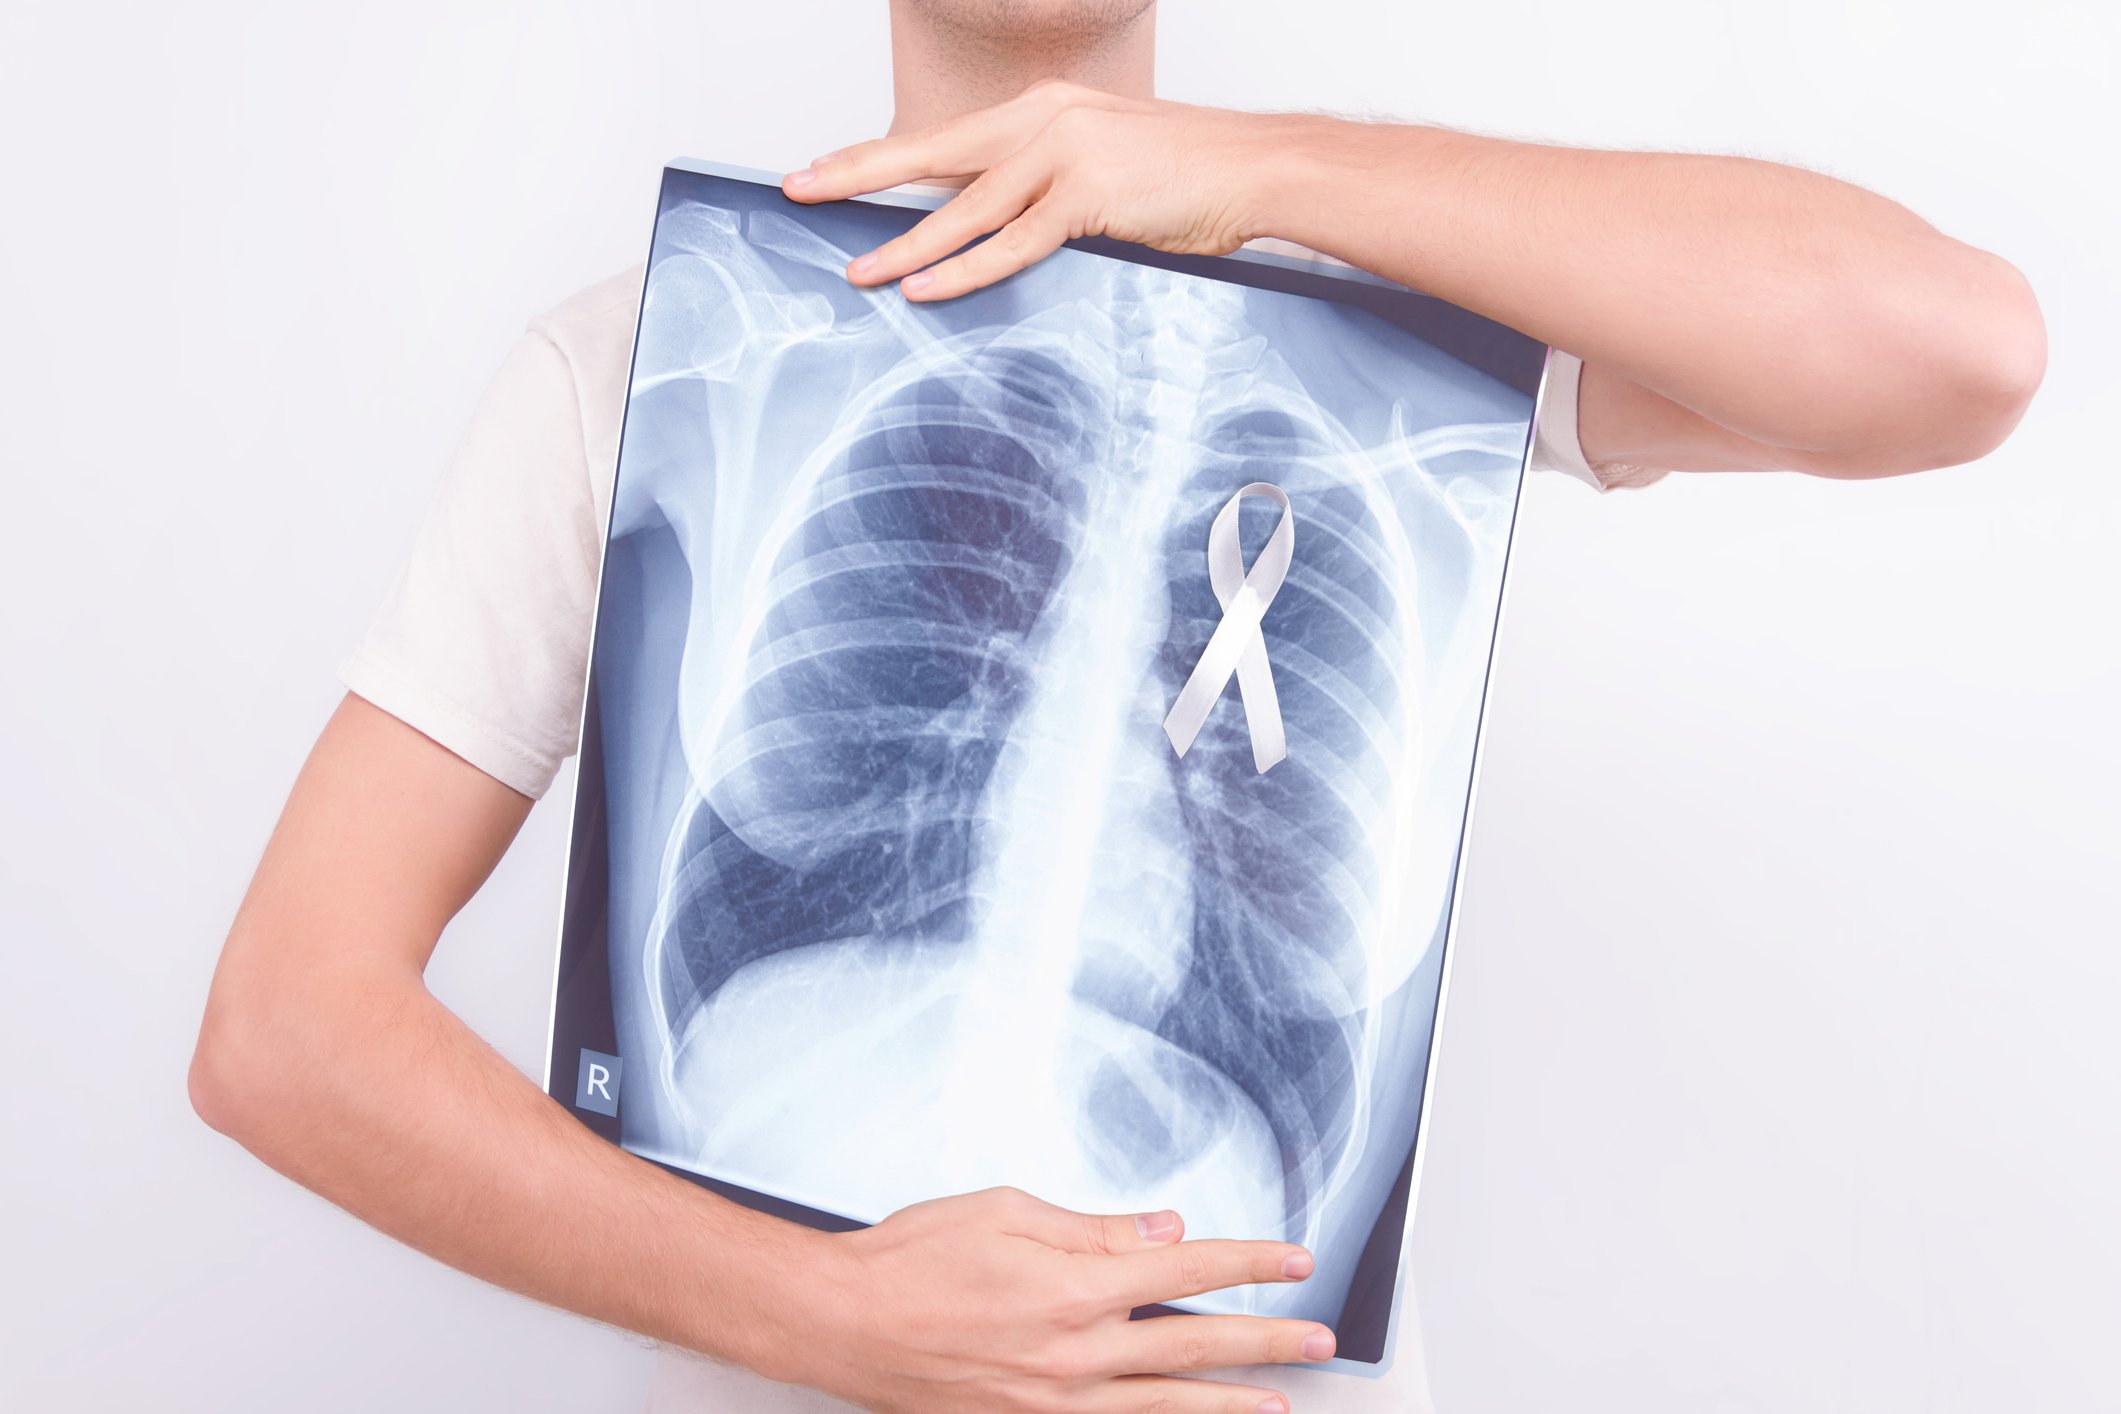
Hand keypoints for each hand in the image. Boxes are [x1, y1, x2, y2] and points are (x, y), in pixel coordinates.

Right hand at [777, 1185, 1335, 1413]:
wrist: (840, 1323)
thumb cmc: (909, 1259)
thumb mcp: (1007, 1213)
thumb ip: (1095, 1229)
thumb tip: (1164, 1230)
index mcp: (1073, 1290)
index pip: (1186, 1271)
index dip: (1247, 1265)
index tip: (1292, 1262)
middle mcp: (1073, 1355)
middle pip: (1192, 1348)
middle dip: (1265, 1342)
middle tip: (1320, 1339)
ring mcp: (1052, 1402)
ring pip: (1162, 1407)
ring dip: (1228, 1405)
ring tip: (1279, 1404)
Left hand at [782, 80, 1286, 301]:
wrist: (1257, 167)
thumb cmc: (1189, 175)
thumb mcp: (1104, 165)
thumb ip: (1048, 187)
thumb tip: (996, 230)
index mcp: (1043, 111)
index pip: (945, 140)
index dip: (881, 157)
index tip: (827, 170)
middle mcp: (1045, 121)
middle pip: (932, 154)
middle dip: (859, 175)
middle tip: (800, 190)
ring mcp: (1066, 154)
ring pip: (966, 207)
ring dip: (905, 242)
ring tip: (860, 269)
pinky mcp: (1090, 195)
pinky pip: (1013, 242)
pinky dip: (965, 268)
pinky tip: (925, 285)